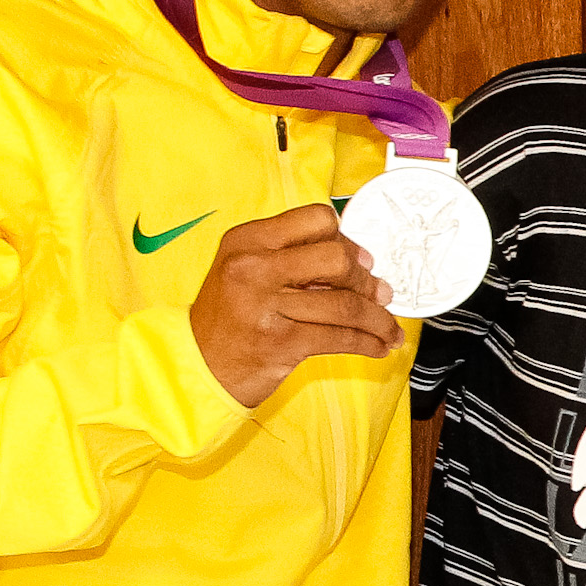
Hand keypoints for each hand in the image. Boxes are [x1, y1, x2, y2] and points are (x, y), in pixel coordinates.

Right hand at [188, 202, 402, 405]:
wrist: (197, 365)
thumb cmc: (230, 317)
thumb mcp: (247, 271)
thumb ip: (294, 257)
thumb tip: (362, 262)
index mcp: (248, 240)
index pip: (315, 219)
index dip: (346, 240)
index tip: (362, 259)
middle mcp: (253, 267)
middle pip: (336, 259)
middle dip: (366, 280)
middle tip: (379, 294)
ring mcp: (265, 305)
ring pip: (345, 304)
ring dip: (378, 319)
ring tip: (388, 328)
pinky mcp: (281, 342)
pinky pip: (341, 337)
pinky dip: (369, 342)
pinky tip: (379, 346)